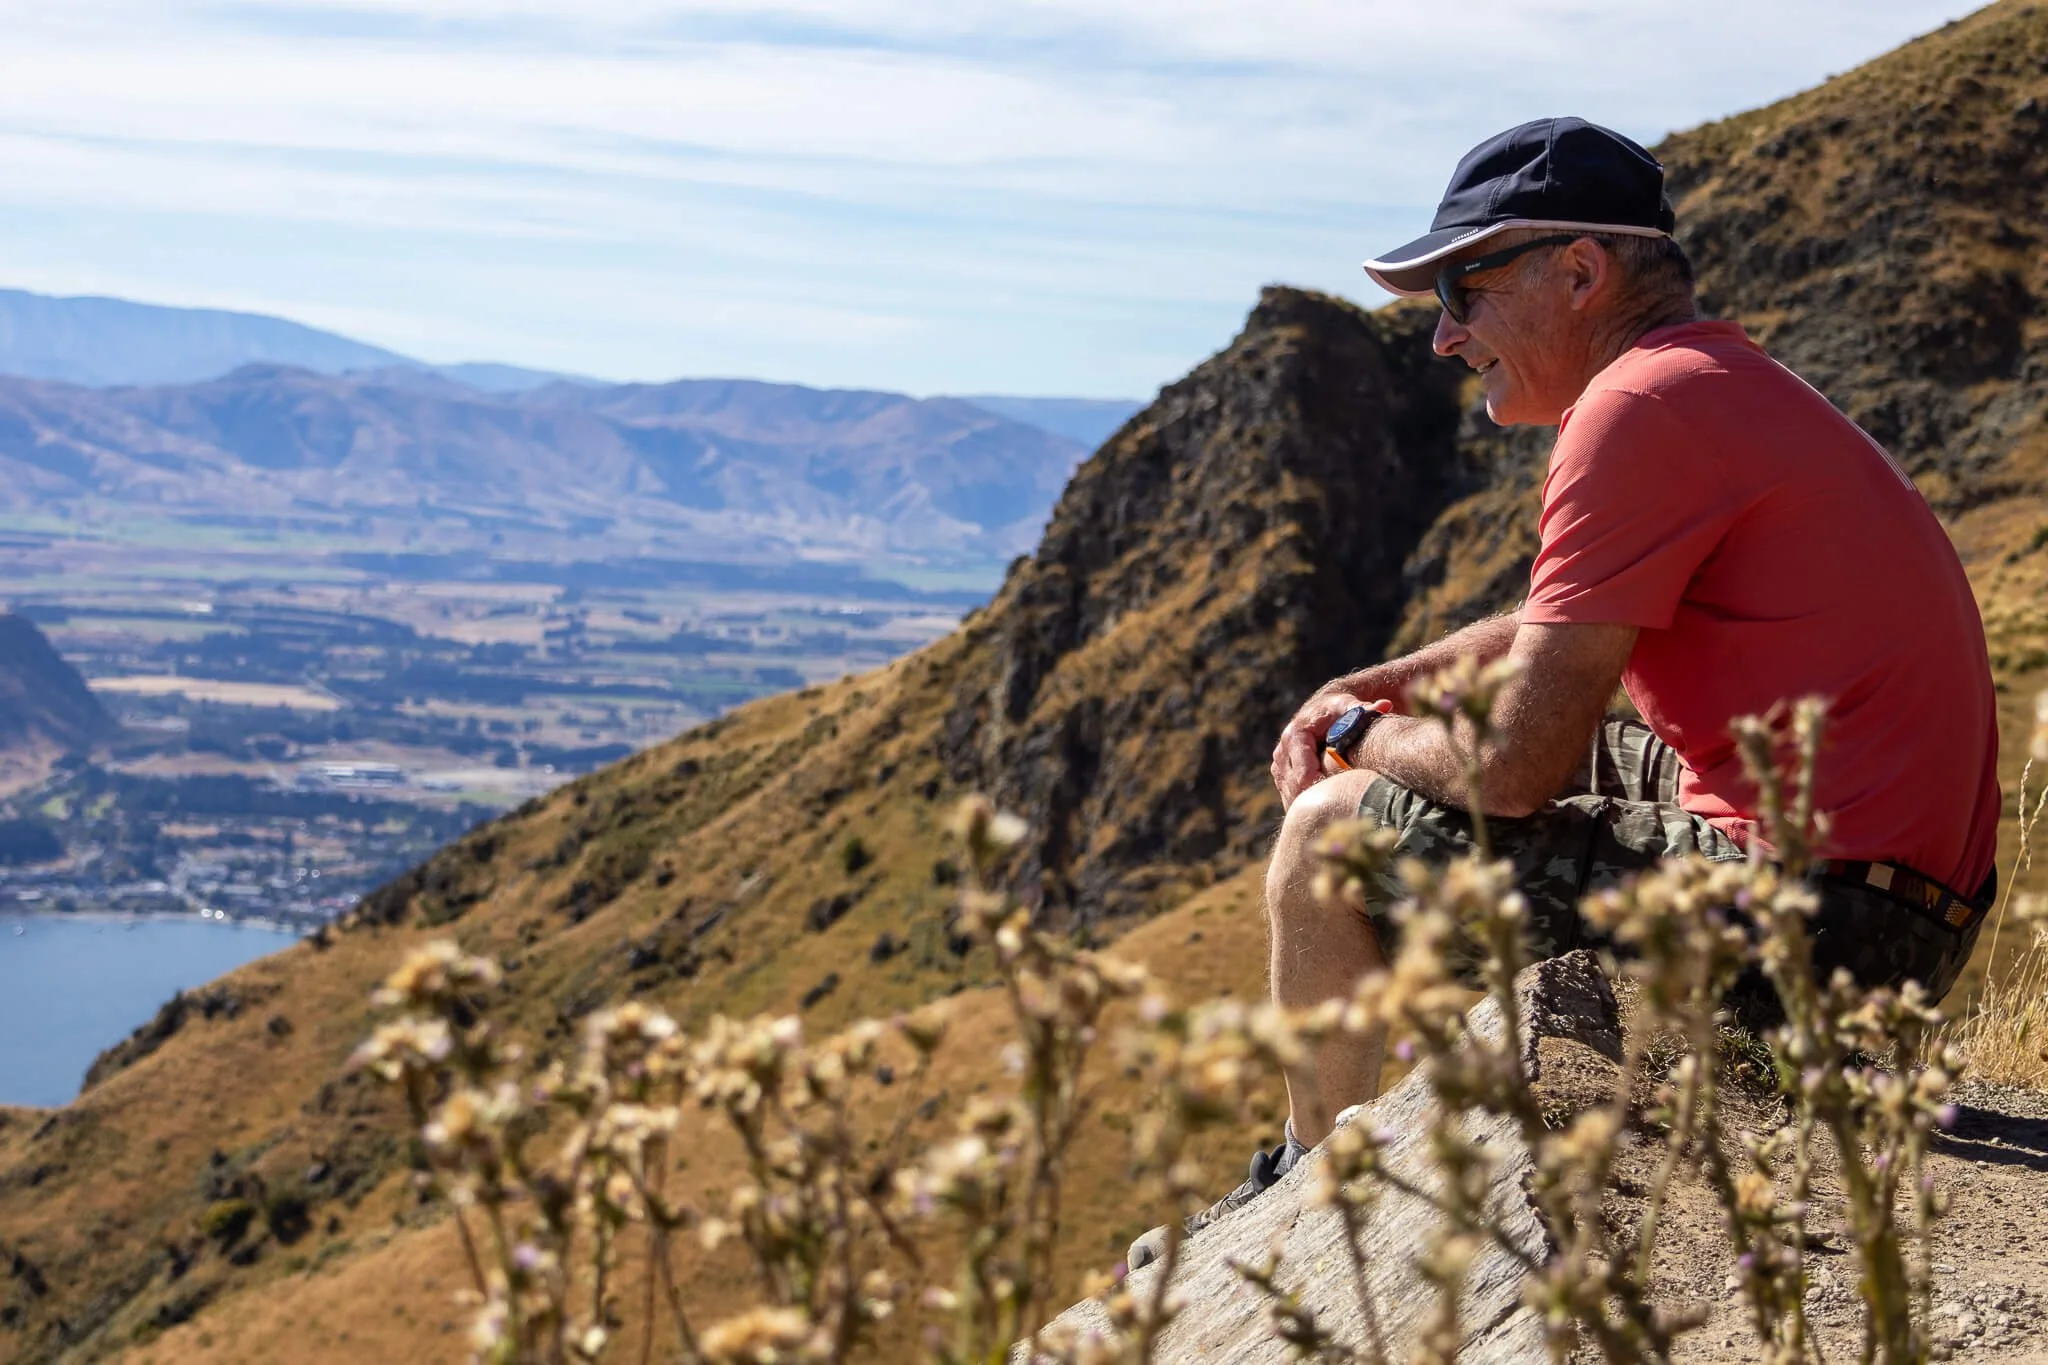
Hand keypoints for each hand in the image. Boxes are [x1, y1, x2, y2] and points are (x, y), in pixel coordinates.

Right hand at [1271, 692, 1391, 810]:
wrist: (1323, 709)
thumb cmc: (1339, 709)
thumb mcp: (1349, 706)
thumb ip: (1365, 709)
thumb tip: (1384, 705)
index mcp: (1295, 736)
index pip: (1303, 775)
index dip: (1322, 790)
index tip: (1344, 799)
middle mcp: (1282, 751)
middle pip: (1295, 789)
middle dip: (1316, 802)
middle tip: (1343, 812)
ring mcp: (1280, 765)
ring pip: (1290, 796)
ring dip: (1310, 807)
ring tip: (1337, 814)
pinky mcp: (1282, 776)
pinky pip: (1290, 797)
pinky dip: (1306, 806)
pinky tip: (1326, 810)